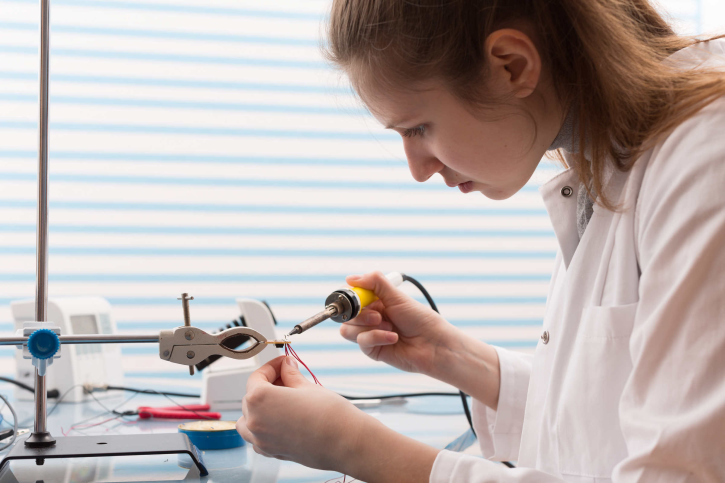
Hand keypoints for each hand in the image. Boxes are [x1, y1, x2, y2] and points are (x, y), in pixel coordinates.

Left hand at [236, 355, 369, 469]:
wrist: (345, 442)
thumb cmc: (329, 414)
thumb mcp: (307, 386)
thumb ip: (290, 375)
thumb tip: (286, 366)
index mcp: (259, 400)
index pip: (257, 377)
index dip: (272, 366)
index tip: (284, 363)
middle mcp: (255, 421)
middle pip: (251, 397)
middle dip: (268, 384)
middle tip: (288, 376)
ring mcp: (261, 440)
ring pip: (248, 419)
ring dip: (259, 407)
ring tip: (282, 399)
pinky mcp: (272, 453)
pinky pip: (257, 437)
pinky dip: (263, 426)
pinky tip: (282, 418)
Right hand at [339, 271, 457, 376]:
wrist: (434, 344)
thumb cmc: (420, 319)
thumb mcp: (397, 296)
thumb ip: (375, 283)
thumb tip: (350, 278)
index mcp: (375, 301)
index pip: (351, 297)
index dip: (350, 297)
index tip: (357, 298)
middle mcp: (371, 317)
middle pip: (346, 315)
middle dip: (360, 314)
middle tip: (379, 316)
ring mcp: (371, 334)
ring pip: (348, 330)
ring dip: (368, 326)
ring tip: (389, 326)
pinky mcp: (373, 350)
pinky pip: (362, 342)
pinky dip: (377, 337)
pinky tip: (393, 337)